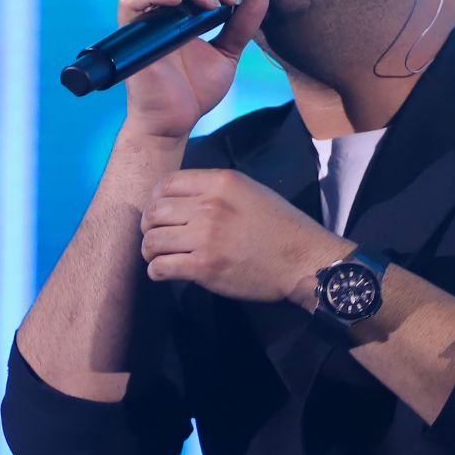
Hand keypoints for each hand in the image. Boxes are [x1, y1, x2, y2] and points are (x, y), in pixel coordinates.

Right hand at [116, 0, 269, 140]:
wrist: (175, 122)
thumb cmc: (196, 91)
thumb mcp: (228, 54)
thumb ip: (242, 26)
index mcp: (185, 8)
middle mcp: (163, 7)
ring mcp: (145, 18)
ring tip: (212, 4)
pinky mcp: (130, 32)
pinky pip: (131, 0)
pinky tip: (180, 2)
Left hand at [140, 169, 352, 300]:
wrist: (303, 260)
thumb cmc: (281, 227)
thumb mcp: (251, 191)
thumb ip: (217, 190)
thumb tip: (184, 199)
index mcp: (221, 183)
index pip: (166, 184)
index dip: (155, 199)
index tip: (160, 213)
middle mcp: (209, 206)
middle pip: (154, 211)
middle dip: (150, 226)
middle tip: (158, 237)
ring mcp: (205, 237)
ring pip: (153, 240)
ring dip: (151, 250)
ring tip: (159, 256)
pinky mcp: (204, 267)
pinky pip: (161, 267)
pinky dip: (156, 271)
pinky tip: (164, 272)